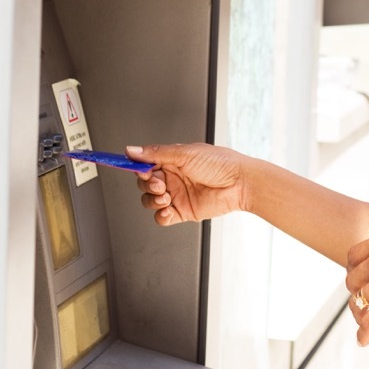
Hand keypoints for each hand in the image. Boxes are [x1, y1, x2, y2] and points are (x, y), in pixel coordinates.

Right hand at [130, 143, 245, 225]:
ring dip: (152, 200)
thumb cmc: (220, 163)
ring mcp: (177, 195)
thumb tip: (132, 150)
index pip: (145, 163)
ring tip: (165, 196)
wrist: (240, 183)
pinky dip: (161, 216)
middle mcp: (173, 177)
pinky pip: (162, 217)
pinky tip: (168, 210)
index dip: (136, 166)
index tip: (128, 166)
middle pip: (145, 183)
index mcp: (172, 160)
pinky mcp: (183, 211)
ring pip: (150, 201)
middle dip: (147, 184)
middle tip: (158, 183)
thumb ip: (156, 154)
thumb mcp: (185, 153)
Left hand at [345, 230, 368, 346]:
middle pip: (353, 281)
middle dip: (358, 292)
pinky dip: (363, 334)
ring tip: (366, 323)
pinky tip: (364, 340)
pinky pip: (367, 323)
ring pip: (359, 303)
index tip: (361, 281)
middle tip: (367, 302)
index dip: (354, 270)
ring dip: (361, 314)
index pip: (352, 257)